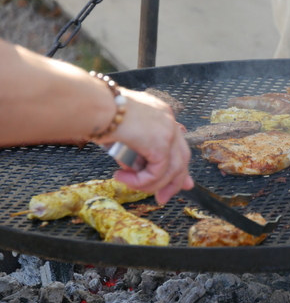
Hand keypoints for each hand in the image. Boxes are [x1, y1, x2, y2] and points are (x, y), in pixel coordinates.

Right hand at [97, 89, 193, 204]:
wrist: (93, 104)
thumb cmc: (96, 113)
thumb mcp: (121, 131)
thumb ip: (133, 148)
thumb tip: (133, 167)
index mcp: (160, 114)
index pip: (177, 144)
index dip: (179, 165)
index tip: (182, 182)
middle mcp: (168, 120)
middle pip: (182, 157)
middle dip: (174, 182)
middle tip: (162, 198)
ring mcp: (168, 131)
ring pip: (171, 169)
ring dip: (149, 184)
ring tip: (127, 182)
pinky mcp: (160, 143)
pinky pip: (156, 173)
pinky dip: (140, 181)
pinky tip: (122, 178)